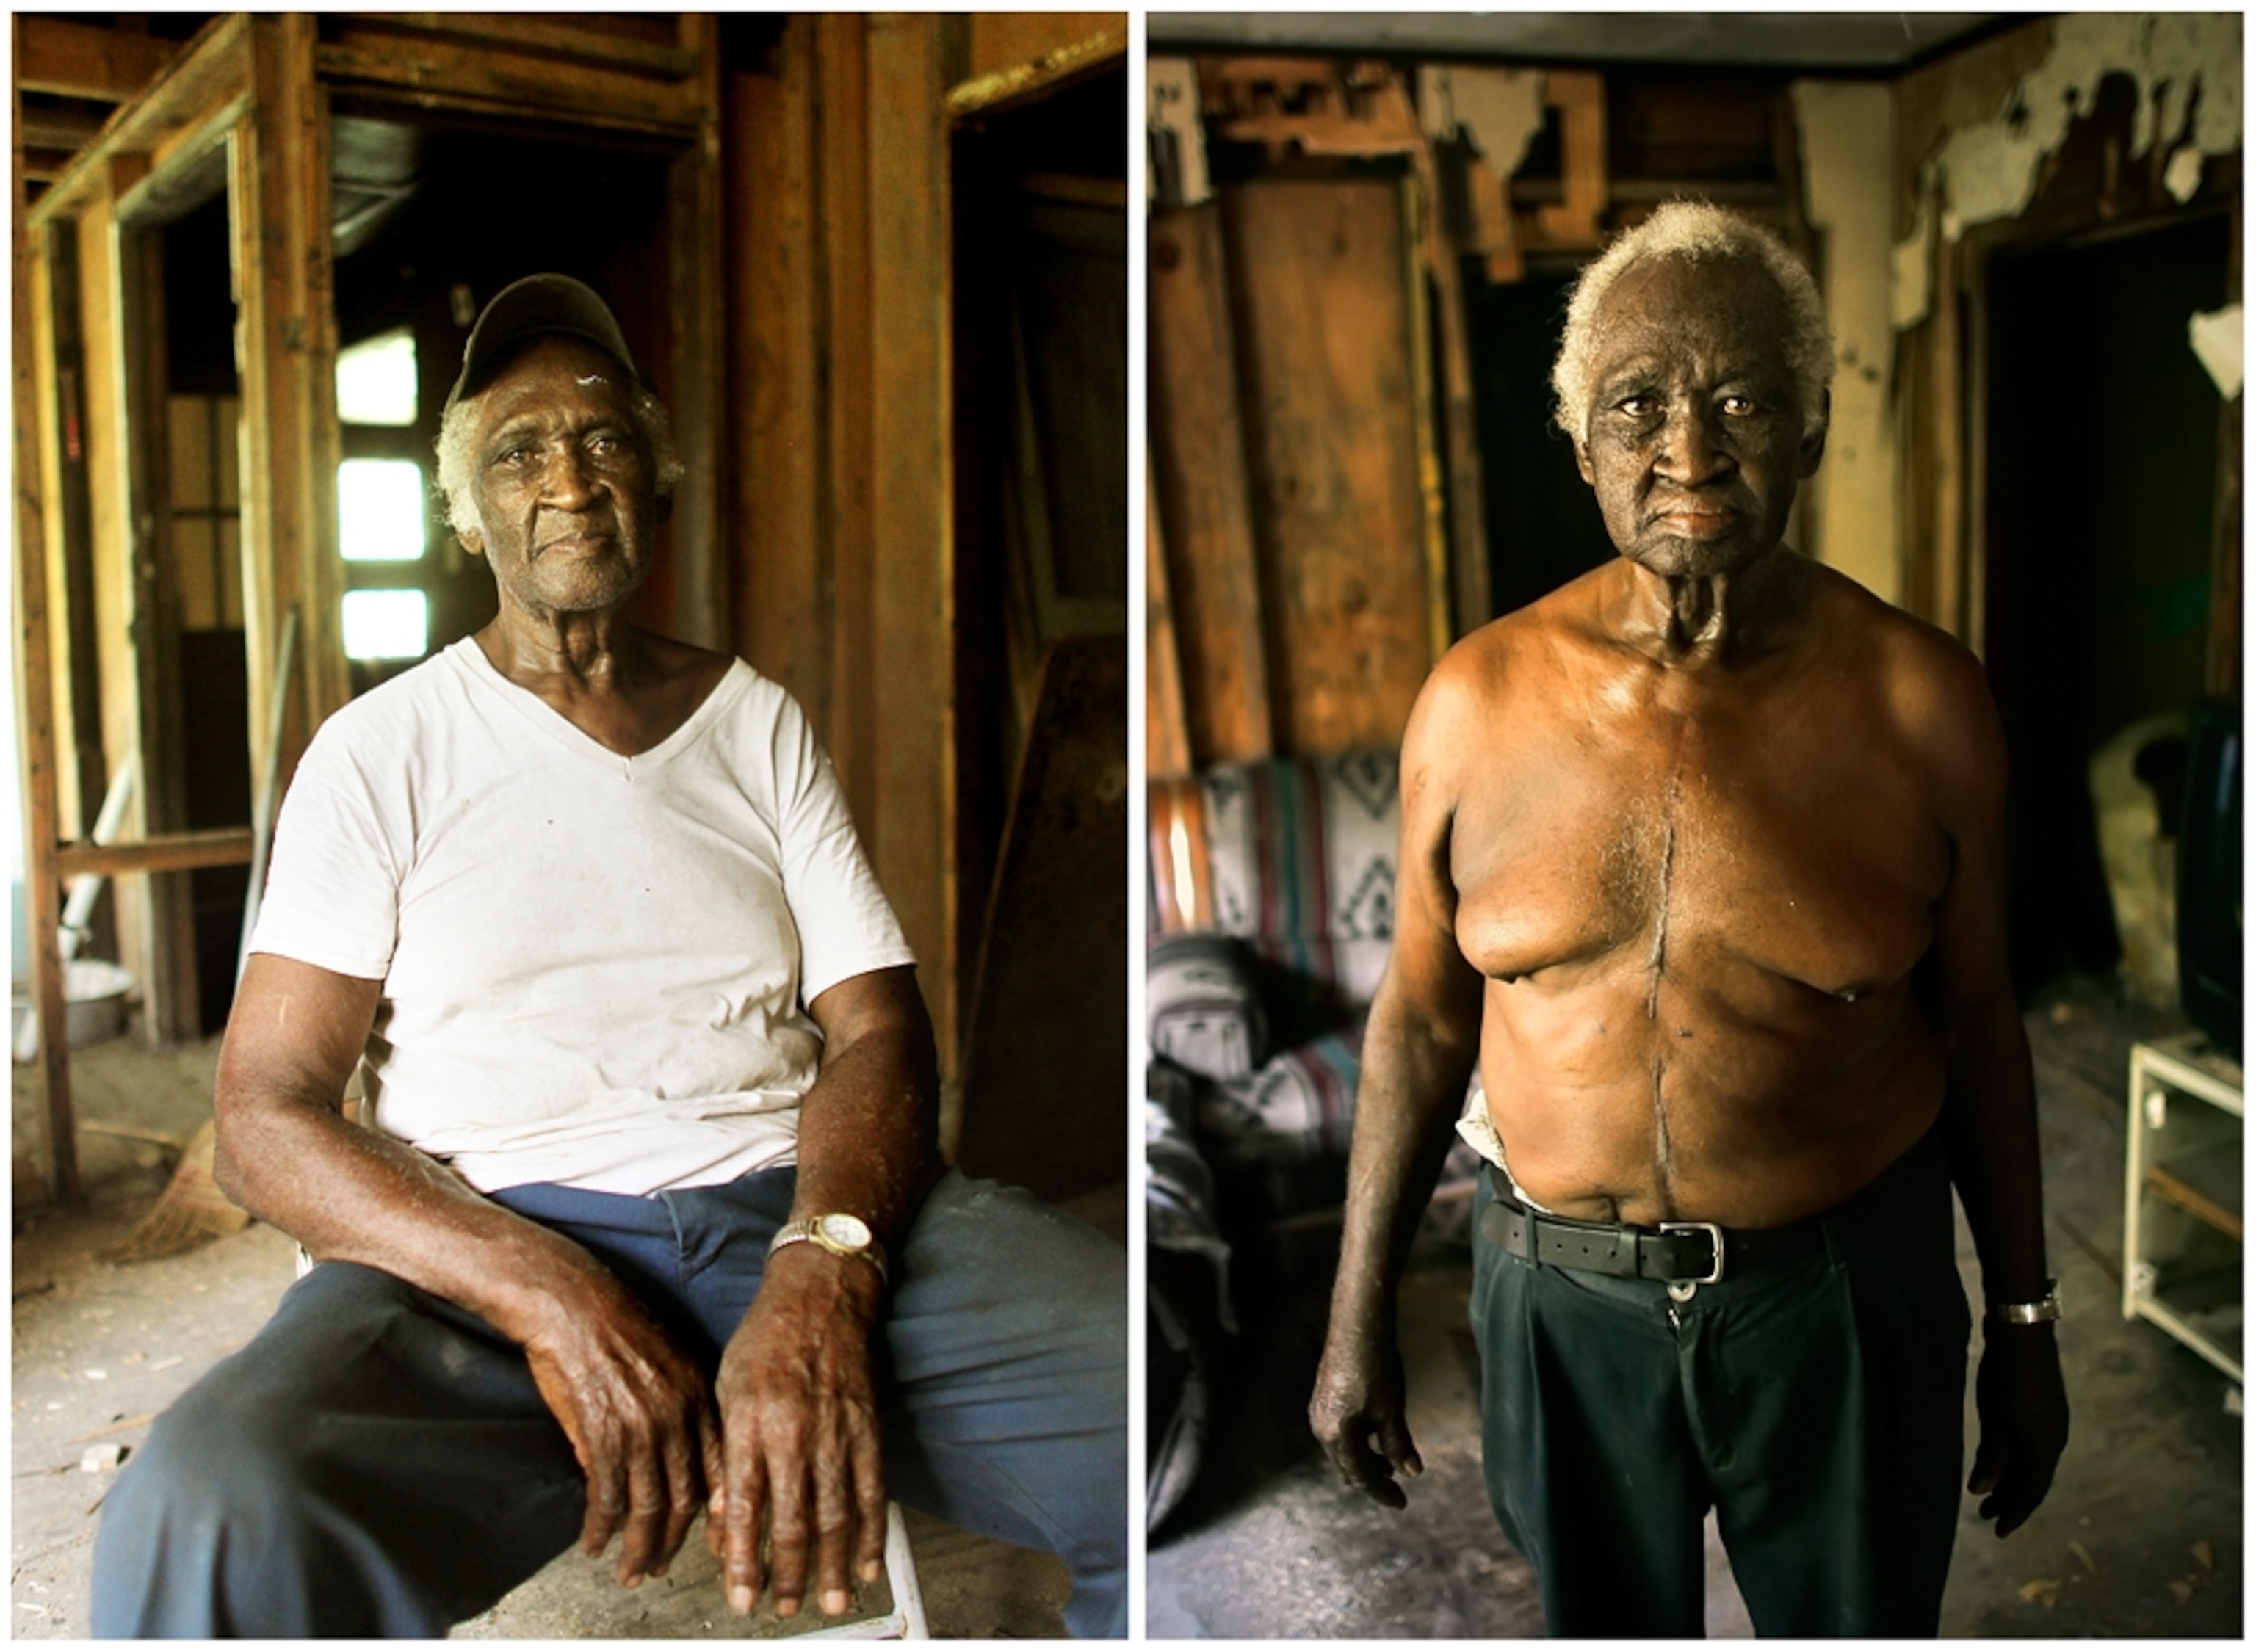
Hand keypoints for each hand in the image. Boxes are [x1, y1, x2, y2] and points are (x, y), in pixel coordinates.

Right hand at [519, 1272, 720, 1587]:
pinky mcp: (603, 1434)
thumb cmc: (614, 1326)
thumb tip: (679, 1457)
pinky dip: (600, 1528)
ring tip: (630, 1569)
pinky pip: (606, 1497)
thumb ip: (679, 1410)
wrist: (570, 1302)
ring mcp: (643, 1427)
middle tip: (660, 1566)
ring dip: (639, 1547)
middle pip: (688, 1497)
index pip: (722, 1468)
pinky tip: (592, 1544)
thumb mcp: (667, 1362)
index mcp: (699, 1396)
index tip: (718, 1541)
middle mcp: (679, 1415)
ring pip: (650, 1506)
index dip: (720, 1512)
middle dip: (675, 1540)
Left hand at [707, 1247, 887, 1617]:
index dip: (743, 1561)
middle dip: (787, 1575)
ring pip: (836, 1515)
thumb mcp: (726, 1391)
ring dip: (834, 1567)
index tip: (741, 1598)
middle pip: (792, 1523)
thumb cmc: (766, 1338)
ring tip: (833, 1603)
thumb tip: (728, 1520)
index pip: (745, 1510)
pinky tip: (871, 1563)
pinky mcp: (868, 1427)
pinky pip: (873, 1490)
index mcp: (750, 1426)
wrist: (821, 1291)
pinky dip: (874, 1532)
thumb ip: (728, 1456)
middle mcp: (793, 1434)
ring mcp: (836, 1433)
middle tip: (783, 1608)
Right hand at [1309, 1323, 1421, 1508]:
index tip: (1402, 1503)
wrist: (1357, 1327)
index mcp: (1336, 1436)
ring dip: (1366, 1461)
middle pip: (1347, 1467)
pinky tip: (1375, 1436)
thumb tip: (1412, 1474)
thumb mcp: (1391, 1412)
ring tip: (1390, 1465)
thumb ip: (1399, 1445)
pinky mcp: (1323, 1398)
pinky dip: (1358, 1443)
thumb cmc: (1376, 1370)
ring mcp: (1319, 1412)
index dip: (1383, 1493)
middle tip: (1397, 1488)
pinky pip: (1339, 1433)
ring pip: (1342, 1450)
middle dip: (1372, 1480)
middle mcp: (1320, 1428)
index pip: (1361, 1477)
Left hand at [1968, 1323, 2067, 1535]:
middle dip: (2009, 1500)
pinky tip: (2000, 1458)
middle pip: (2032, 1480)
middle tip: (1985, 1516)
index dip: (2014, 1513)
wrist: (2023, 1333)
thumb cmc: (2006, 1378)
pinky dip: (2016, 1459)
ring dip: (2011, 1479)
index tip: (1997, 1531)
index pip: (2030, 1492)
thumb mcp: (1995, 1420)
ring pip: (2032, 1462)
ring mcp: (2052, 1422)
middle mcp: (2053, 1440)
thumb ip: (1991, 1457)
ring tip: (1988, 1492)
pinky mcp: (2045, 1407)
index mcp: (2043, 1448)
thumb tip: (1981, 1492)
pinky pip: (2032, 1445)